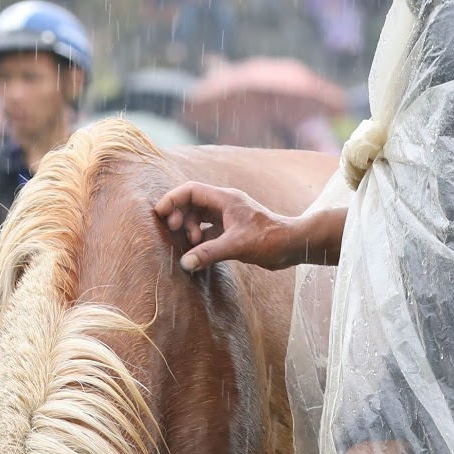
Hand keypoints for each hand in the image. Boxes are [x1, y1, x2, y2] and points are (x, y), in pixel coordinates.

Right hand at [152, 182, 287, 271]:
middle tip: (174, 230)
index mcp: (225, 199)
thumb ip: (209, 253)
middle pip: (192, 202)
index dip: (172, 199)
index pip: (191, 190)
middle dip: (179, 215)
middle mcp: (225, 205)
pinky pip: (208, 230)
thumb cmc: (270, 240)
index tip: (160, 214)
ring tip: (193, 243)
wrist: (293, 246)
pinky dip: (199, 239)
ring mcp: (228, 218)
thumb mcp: (238, 245)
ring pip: (199, 216)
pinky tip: (199, 252)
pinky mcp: (232, 231)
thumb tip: (185, 263)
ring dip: (189, 228)